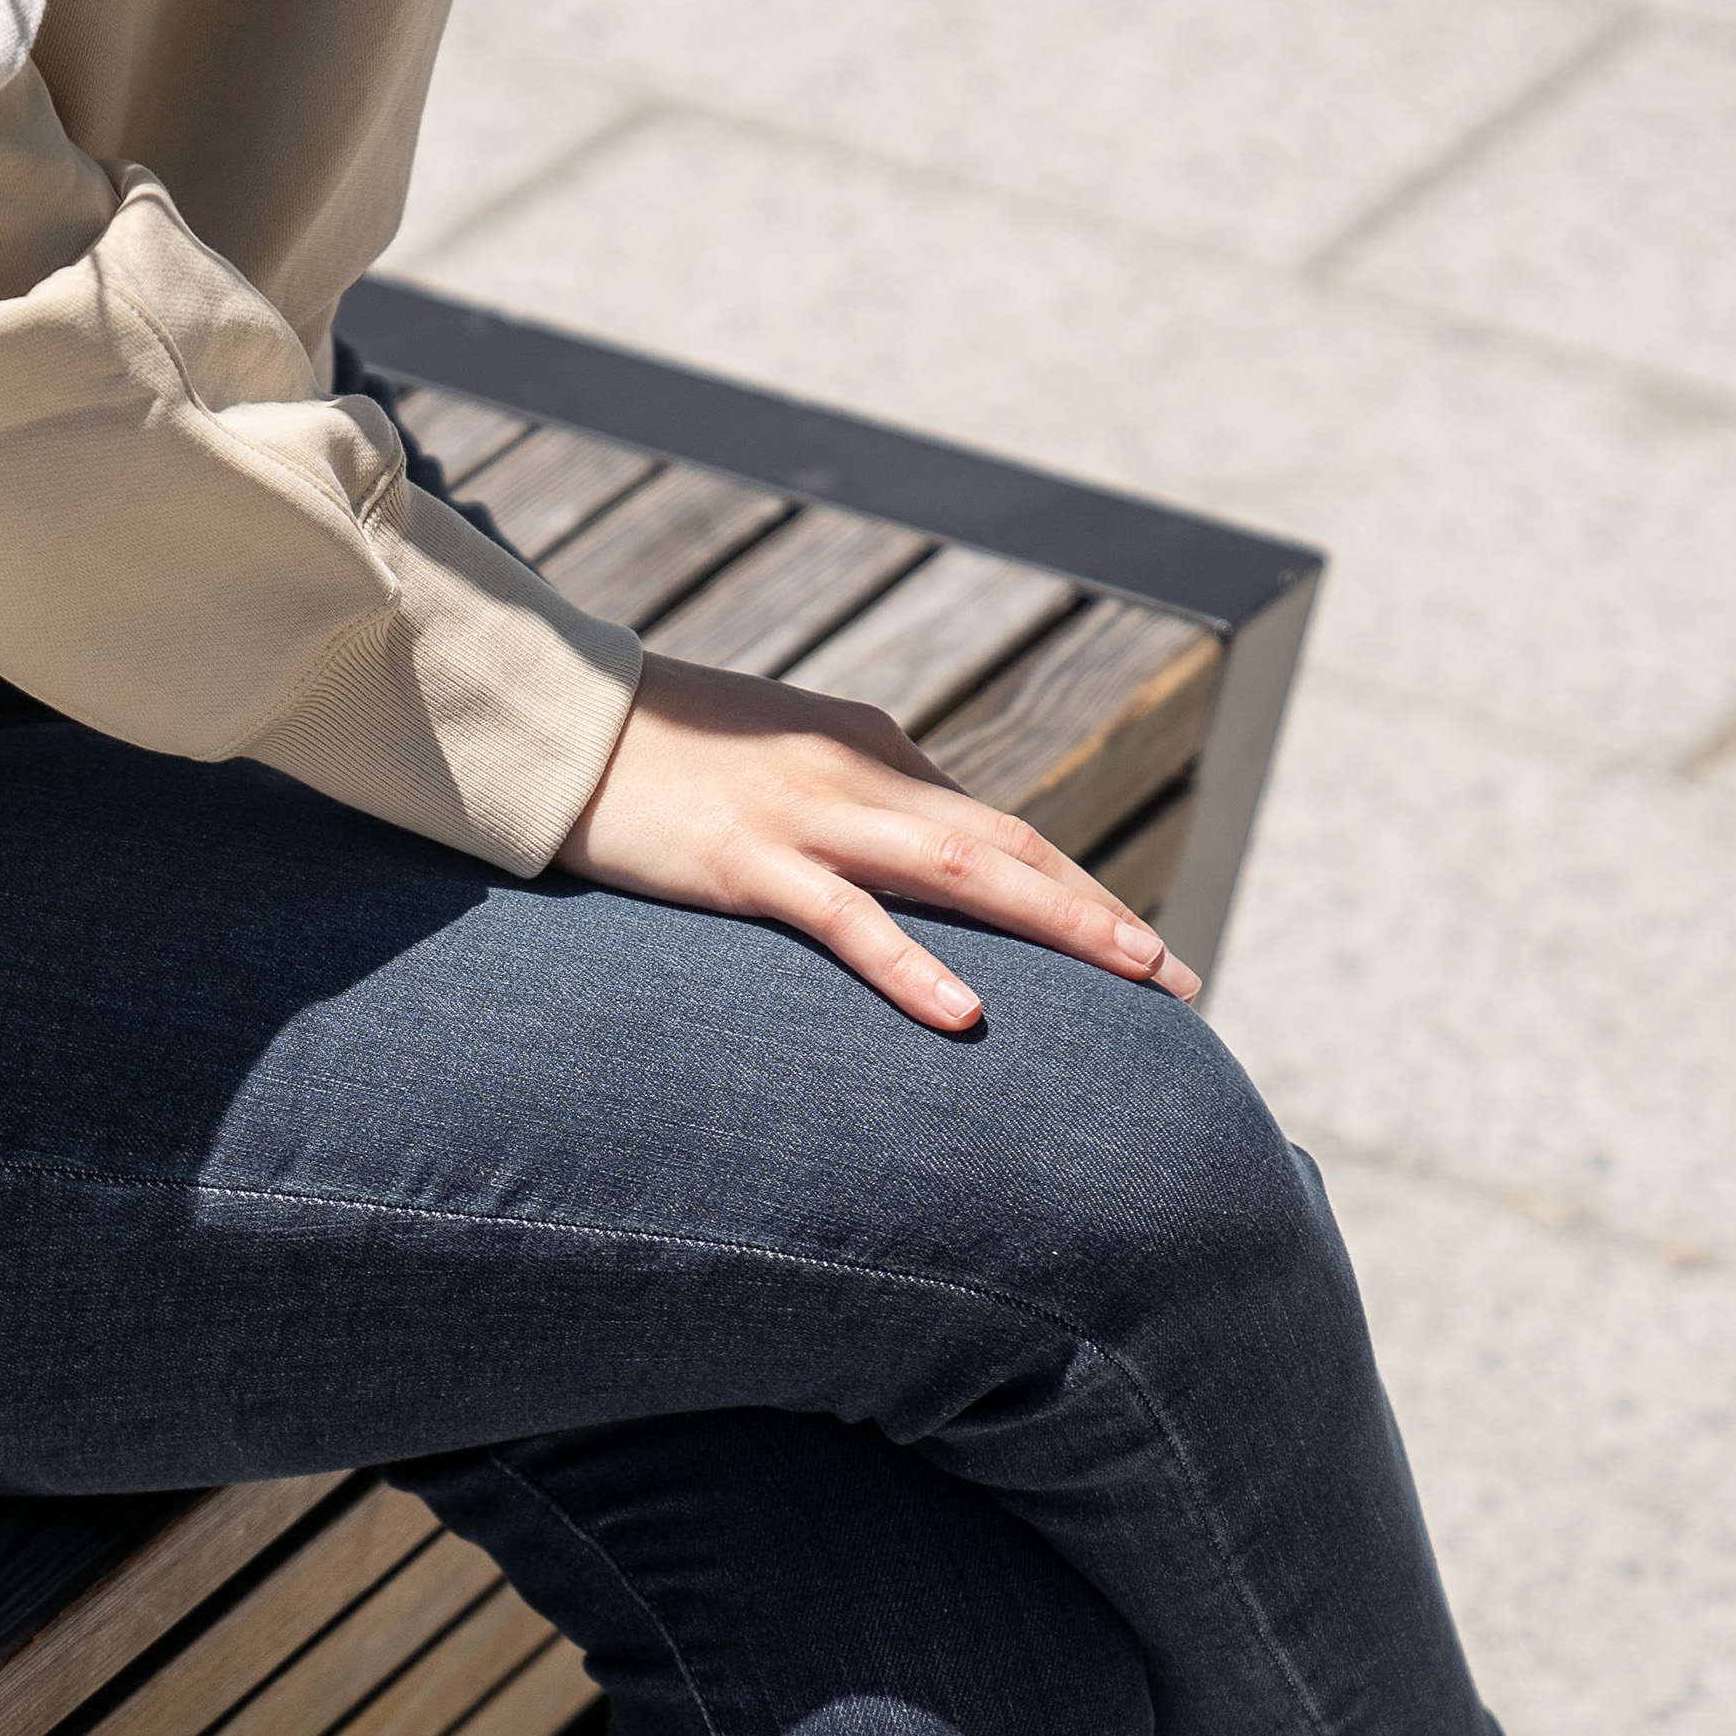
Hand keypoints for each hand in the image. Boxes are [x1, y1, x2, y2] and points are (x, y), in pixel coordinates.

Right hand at [555, 654, 1199, 1031]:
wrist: (556, 724)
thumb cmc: (657, 755)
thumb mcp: (777, 769)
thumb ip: (848, 807)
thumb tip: (912, 874)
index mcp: (872, 749)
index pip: (998, 827)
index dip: (1077, 887)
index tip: (1139, 946)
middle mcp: (860, 772)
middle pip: (1009, 847)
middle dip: (1103, 913)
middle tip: (1179, 978)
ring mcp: (806, 814)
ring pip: (964, 870)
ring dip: (1062, 923)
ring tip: (1137, 975)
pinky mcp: (745, 859)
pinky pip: (845, 919)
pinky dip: (912, 964)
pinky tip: (968, 1011)